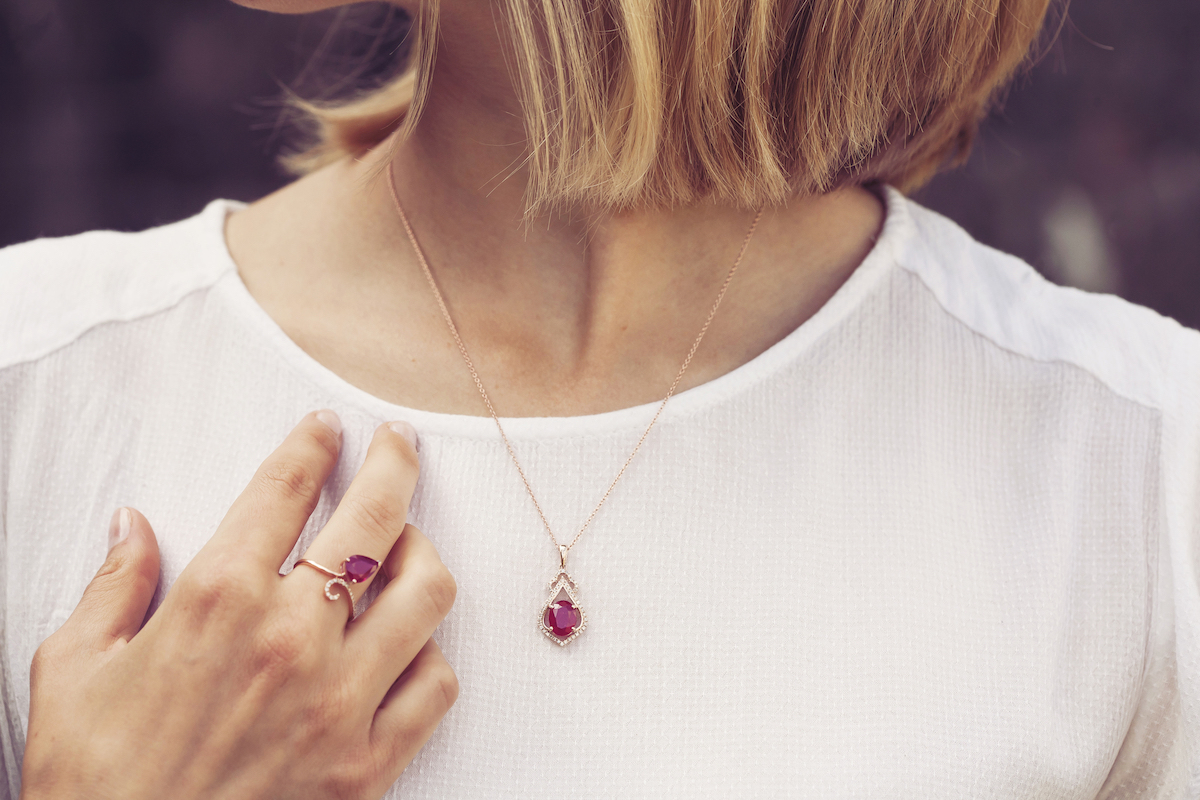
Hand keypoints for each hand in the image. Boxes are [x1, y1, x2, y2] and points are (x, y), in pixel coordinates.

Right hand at [20, 412, 457, 799]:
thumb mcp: (72, 672)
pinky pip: (436, 684)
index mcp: (217, 601)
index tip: (326, 427)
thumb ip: (112, 587)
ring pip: (428, 593)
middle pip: (376, 519)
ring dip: (424, 557)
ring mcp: (340, 701)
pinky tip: (406, 648)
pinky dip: (430, 655)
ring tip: (407, 549)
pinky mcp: (369, 763)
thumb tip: (132, 524)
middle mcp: (291, 639)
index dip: (312, 445)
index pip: (285, 489)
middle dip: (395, 465)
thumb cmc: (93, 781)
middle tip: (398, 446)